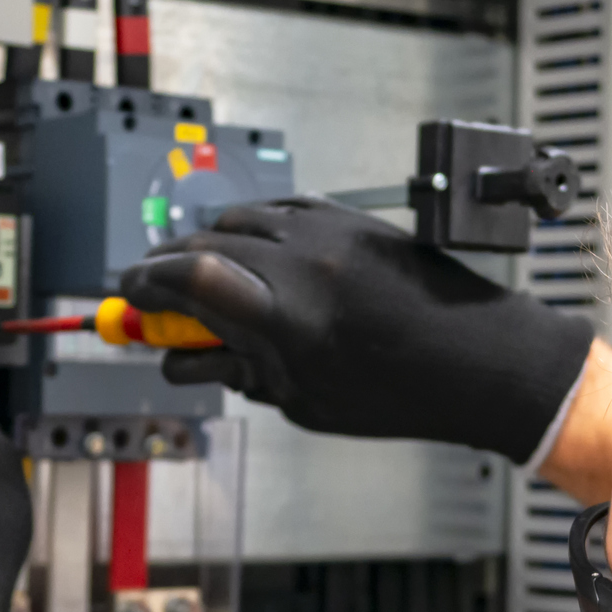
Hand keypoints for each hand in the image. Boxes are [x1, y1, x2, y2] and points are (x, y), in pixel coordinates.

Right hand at [119, 197, 594, 463]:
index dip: (145, 286)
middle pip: (203, 245)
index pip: (189, 280)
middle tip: (150, 295)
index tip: (129, 300)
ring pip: (238, 220)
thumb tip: (188, 357)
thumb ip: (240, 372)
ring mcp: (329, 234)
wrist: (481, 359)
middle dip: (166, 269)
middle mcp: (305, 265)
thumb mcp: (307, 402)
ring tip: (201, 279)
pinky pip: (280, 209)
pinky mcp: (350, 219)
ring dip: (206, 245)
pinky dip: (252, 229)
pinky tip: (251, 255)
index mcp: (290, 320)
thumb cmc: (404, 394)